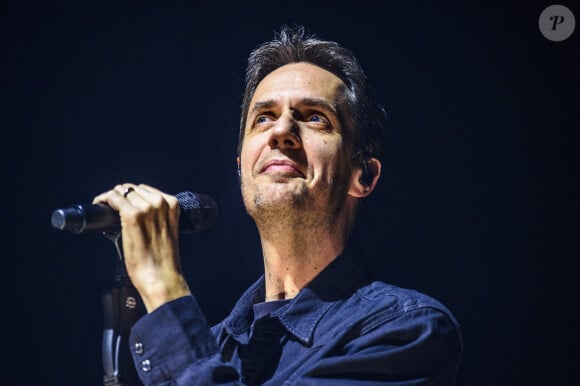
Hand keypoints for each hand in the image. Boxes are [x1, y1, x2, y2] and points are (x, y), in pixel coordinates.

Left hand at [93, 183, 190, 311]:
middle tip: (112, 208)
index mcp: (172, 204)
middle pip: (132, 189)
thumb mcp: (167, 230)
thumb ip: (157, 217)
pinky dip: (104, 199)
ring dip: (111, 197)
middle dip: (120, 197)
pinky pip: (113, 198)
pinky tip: (100, 204)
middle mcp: (160, 202)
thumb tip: (133, 211)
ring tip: (106, 207)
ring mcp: (146, 208)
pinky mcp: (131, 216)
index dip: (131, 196)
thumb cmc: (163, 260)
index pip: (145, 189)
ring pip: (121, 191)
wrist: (161, 276)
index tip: (123, 203)